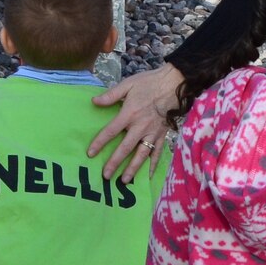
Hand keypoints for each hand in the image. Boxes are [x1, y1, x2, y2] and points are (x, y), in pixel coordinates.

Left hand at [91, 63, 183, 180]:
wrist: (175, 84)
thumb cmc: (150, 83)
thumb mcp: (128, 84)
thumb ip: (111, 95)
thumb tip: (94, 101)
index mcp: (129, 114)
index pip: (110, 131)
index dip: (100, 143)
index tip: (90, 153)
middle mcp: (140, 127)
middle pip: (125, 148)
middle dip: (114, 162)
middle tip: (105, 176)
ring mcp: (152, 133)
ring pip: (141, 154)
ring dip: (132, 168)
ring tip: (124, 181)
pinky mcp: (162, 135)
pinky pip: (157, 152)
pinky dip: (153, 165)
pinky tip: (147, 175)